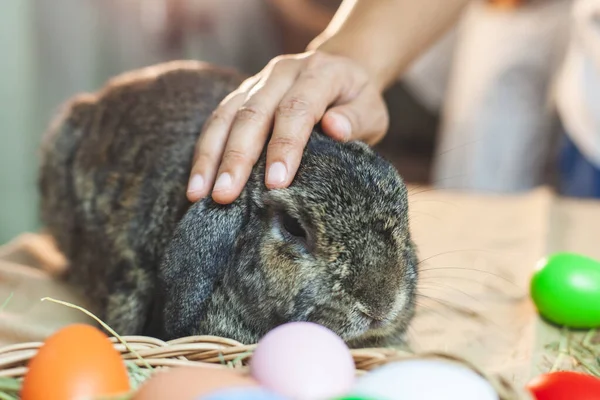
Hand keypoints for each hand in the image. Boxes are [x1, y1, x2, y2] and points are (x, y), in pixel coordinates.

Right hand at [186, 50, 388, 204]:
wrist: (339, 68)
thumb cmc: (356, 100)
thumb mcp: (371, 109)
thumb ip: (357, 118)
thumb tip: (335, 128)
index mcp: (318, 73)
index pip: (297, 109)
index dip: (285, 146)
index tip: (276, 183)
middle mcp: (282, 72)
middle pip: (254, 113)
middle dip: (238, 157)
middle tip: (225, 195)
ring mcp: (257, 82)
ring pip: (227, 116)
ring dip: (211, 157)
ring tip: (199, 194)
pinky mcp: (241, 95)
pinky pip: (217, 121)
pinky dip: (204, 152)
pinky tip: (196, 182)